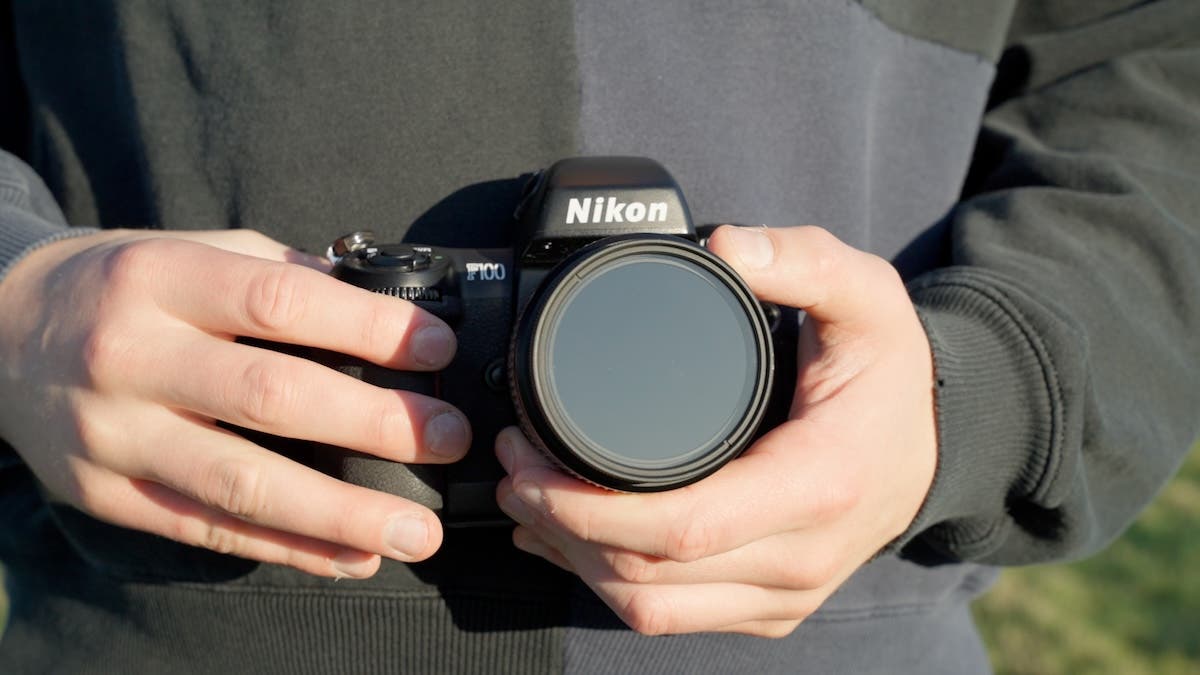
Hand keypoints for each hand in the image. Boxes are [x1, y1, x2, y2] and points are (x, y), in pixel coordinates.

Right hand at [0, 229, 469, 577]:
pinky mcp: (105, 494)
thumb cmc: (121, 286)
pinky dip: (288, 551)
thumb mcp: (189, 251)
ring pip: (241, 484)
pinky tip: (350, 558)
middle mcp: (132, 357)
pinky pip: (208, 532)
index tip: (437, 349)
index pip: (281, 302)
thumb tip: (381, 307)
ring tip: (416, 534)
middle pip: (271, 396)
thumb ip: (277, 277)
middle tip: (449, 439)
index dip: (369, 327)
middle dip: (374, 423)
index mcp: (162, 279)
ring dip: (341, 516)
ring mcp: (114, 435)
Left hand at [494, 225, 936, 636]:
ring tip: (527, 503)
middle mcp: (801, 557)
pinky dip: (608, 586)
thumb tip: (725, 245)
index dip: (589, 508)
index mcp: (818, 485)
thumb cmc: (893, 373)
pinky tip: (567, 546)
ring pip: (651, 609)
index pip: (684, 527)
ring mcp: (786, 594)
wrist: (937, 445)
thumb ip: (801, 258)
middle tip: (513, 467)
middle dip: (560, 529)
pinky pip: (673, 617)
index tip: (530, 462)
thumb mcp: (866, 295)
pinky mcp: (770, 608)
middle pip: (649, 575)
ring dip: (573, 564)